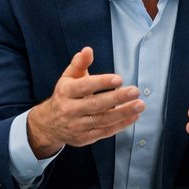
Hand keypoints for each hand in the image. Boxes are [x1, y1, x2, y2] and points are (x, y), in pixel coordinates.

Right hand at [26, 47, 143, 158]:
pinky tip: (133, 117)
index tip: (118, 79)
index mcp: (66, 92)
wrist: (49, 124)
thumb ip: (79, 64)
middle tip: (135, 91)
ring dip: (123, 113)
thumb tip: (87, 50)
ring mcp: (77, 126)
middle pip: (95, 104)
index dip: (101, 82)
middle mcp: (70, 110)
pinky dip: (121, 125)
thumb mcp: (67, 78)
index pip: (84, 87)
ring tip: (139, 105)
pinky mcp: (85, 138)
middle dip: (117, 98)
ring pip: (103, 120)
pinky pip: (105, 131)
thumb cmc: (64, 96)